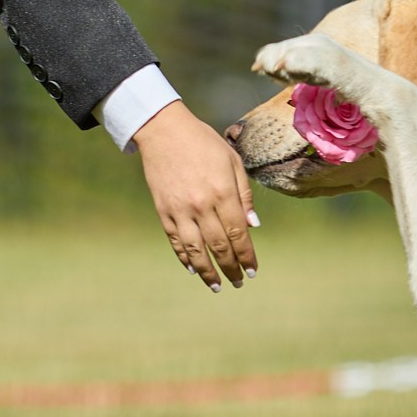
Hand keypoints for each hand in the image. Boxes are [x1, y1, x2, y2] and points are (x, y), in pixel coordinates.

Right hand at [130, 100, 259, 290]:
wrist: (164, 131)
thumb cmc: (203, 143)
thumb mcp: (232, 161)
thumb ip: (243, 194)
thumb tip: (253, 225)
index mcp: (222, 192)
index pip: (238, 233)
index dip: (246, 255)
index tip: (252, 270)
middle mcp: (201, 205)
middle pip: (219, 246)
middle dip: (231, 268)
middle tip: (239, 281)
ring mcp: (180, 210)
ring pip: (196, 250)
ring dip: (207, 272)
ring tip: (217, 286)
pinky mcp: (163, 210)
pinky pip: (175, 240)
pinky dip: (184, 257)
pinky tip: (193, 269)